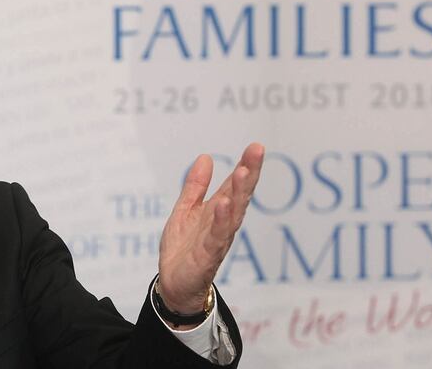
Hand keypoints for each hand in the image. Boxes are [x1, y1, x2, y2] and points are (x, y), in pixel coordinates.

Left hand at [156, 143, 263, 318]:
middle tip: (257, 150)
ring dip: (239, 193)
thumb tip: (205, 157)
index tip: (256, 146)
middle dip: (249, 173)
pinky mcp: (208, 256)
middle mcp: (223, 224)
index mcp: (218, 212)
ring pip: (233, 214)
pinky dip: (222, 220)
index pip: (235, 186)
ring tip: (243, 172)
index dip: (245, 166)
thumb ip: (195, 187)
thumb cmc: (184, 249)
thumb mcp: (185, 210)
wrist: (174, 285)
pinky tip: (225, 204)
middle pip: (240, 196)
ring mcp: (217, 240)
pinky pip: (217, 236)